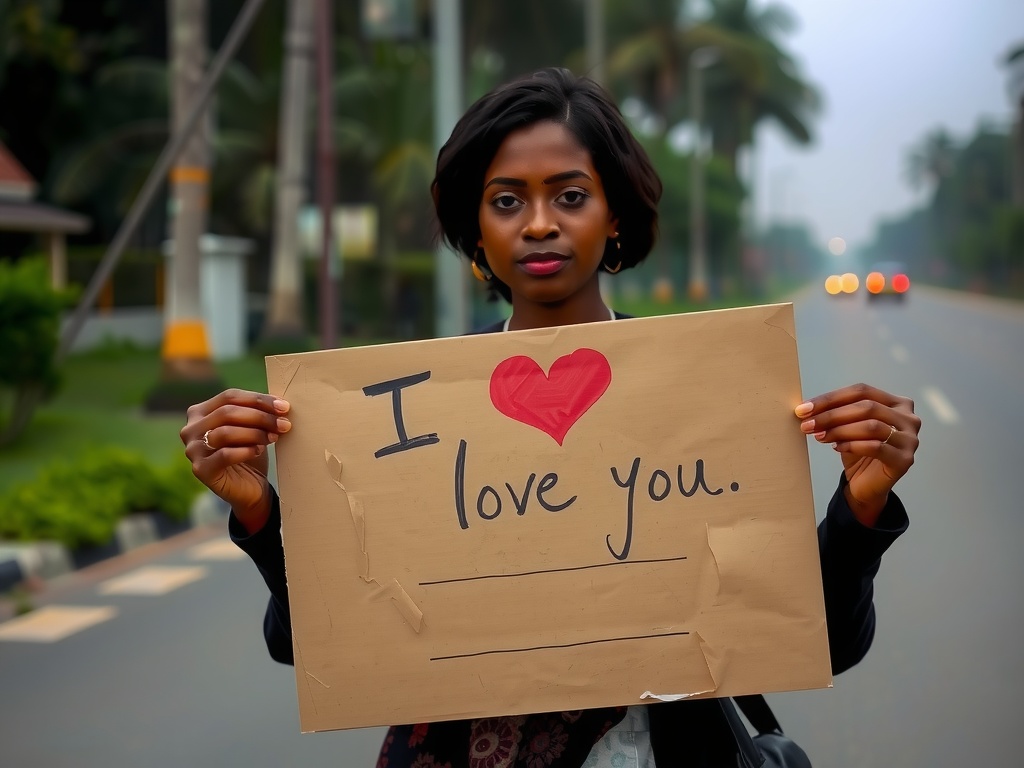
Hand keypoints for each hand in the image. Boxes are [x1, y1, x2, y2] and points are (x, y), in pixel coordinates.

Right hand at [181, 389, 291, 533]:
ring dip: (255, 433)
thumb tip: (280, 403)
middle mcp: (191, 429)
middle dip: (261, 417)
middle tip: (284, 424)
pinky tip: (259, 451)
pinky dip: (246, 450)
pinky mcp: (201, 470)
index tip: (284, 407)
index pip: (229, 397)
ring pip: (226, 432)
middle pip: (228, 412)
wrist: (250, 488)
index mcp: (200, 412)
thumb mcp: (252, 427)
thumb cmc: (250, 452)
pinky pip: (225, 454)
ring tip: (273, 438)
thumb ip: (258, 411)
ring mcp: (193, 450)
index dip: (259, 400)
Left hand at [795, 383, 920, 526]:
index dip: (830, 398)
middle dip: (831, 414)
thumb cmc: (858, 451)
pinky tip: (836, 447)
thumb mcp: (847, 426)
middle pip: (866, 407)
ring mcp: (910, 439)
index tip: (804, 408)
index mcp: (897, 403)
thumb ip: (835, 413)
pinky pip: (875, 447)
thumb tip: (807, 408)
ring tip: (819, 436)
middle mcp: (908, 418)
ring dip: (839, 430)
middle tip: (808, 423)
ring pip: (870, 426)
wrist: (867, 485)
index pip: (861, 391)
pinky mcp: (904, 460)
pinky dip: (851, 445)